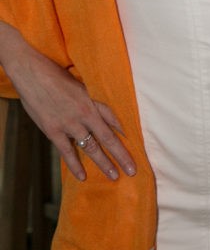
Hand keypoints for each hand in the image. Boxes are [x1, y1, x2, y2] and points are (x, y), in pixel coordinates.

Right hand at [0, 23, 135, 181]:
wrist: (31, 72)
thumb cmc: (54, 74)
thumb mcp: (77, 82)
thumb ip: (87, 97)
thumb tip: (96, 107)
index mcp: (92, 99)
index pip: (114, 119)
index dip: (125, 132)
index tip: (137, 144)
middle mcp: (85, 113)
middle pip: (108, 138)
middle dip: (121, 155)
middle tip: (133, 170)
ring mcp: (69, 124)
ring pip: (91, 148)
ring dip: (103, 163)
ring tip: (114, 176)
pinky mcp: (54, 131)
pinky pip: (67, 152)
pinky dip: (75, 165)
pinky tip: (83, 177)